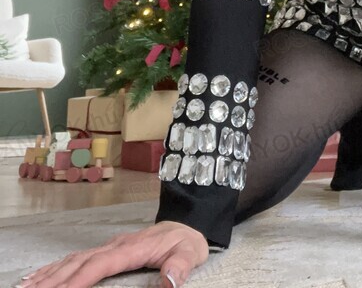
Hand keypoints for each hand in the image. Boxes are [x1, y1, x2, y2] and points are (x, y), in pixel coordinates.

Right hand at [16, 220, 208, 287]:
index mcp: (133, 248)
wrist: (187, 224)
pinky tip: (41, 276)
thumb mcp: (191, 253)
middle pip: (79, 263)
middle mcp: (116, 245)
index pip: (100, 265)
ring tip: (26, 287)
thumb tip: (169, 282)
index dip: (79, 279)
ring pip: (73, 260)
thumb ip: (180, 266)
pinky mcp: (108, 250)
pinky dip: (56, 268)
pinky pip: (77, 259)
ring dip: (49, 274)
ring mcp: (110, 246)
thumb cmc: (187, 242)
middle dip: (53, 280)